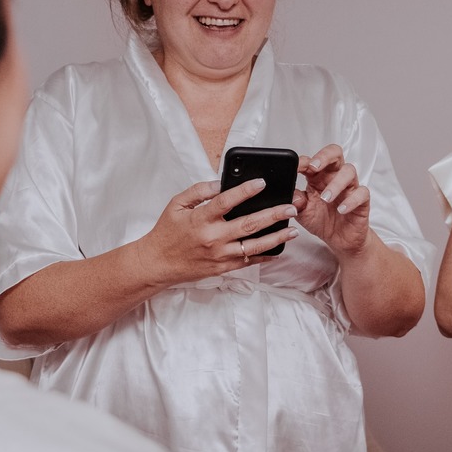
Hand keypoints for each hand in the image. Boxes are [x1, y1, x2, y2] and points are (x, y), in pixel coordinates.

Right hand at [136, 178, 297, 284]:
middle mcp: (212, 238)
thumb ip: (199, 191)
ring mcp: (219, 255)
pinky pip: (247, 262)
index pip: (226, 201)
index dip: (245, 191)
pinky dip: (264, 256)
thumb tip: (221, 183)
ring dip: (276, 238)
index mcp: (200, 219)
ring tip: (293, 230)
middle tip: (291, 207)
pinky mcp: (222, 268)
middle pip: (248, 224)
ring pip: (253, 246)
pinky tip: (278, 249)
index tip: (261, 183)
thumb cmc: (167, 232)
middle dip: (273, 215)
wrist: (157, 263)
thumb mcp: (177, 204)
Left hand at [293, 144, 369, 257]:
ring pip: (349, 171)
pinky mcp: (362, 200)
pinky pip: (362, 193)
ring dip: (336, 183)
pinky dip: (351, 200)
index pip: (312, 161)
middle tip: (314, 167)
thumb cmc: (322, 222)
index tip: (295, 167)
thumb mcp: (302, 213)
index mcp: (318, 177)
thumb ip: (296, 202)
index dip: (303, 161)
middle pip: (335, 154)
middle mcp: (334, 178)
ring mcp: (349, 187)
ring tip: (325, 198)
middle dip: (324, 156)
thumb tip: (292, 195)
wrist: (339, 240)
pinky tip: (341, 209)